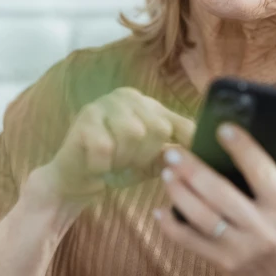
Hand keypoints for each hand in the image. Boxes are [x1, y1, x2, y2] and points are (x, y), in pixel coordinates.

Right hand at [31, 87, 195, 213]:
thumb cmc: (115, 166)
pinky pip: (106, 147)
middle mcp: (129, 97)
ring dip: (123, 159)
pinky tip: (97, 165)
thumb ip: (172, 153)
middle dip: (144, 156)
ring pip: (132, 134)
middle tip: (127, 164)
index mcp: (149, 105)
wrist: (75, 178)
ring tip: (113, 163)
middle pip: (157, 128)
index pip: (180, 123)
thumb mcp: (150, 160)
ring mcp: (105, 104)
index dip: (189, 142)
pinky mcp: (85, 118)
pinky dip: (103, 164)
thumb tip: (200, 154)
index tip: (192, 161)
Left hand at [154, 123, 275, 275]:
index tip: (222, 129)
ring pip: (202, 217)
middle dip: (193, 170)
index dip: (242, 148)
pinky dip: (171, 226)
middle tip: (173, 150)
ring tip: (166, 172)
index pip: (262, 171)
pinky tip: (160, 210)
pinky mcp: (223, 263)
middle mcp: (263, 228)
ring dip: (180, 193)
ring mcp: (241, 248)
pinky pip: (190, 243)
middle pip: (220, 193)